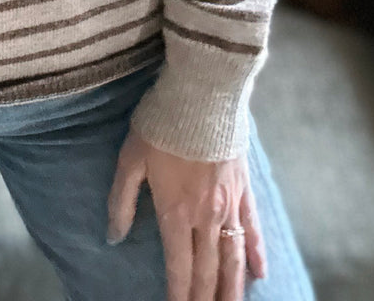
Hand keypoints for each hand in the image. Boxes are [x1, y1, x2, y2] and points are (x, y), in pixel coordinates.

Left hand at [106, 125, 266, 300]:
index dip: (178, 295)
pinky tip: (260, 273)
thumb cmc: (161, 123)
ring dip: (232, 288)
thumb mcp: (130, 159)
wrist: (202, 93)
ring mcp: (229, 204)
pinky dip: (255, 253)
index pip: (178, 267)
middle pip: (207, 270)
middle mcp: (206, 216)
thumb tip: (113, 237)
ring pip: (233, 258)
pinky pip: (253, 228)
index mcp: (175, 212)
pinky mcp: (245, 188)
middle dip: (204, 298)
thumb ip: (121, 201)